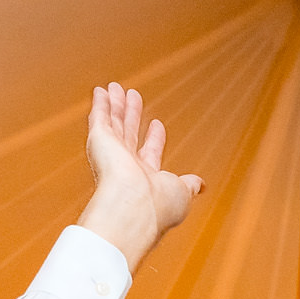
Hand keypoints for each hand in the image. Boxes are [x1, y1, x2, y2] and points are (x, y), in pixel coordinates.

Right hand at [76, 82, 203, 271]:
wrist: (133, 210)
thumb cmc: (157, 208)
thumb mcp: (182, 192)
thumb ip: (189, 184)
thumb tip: (200, 185)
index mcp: (146, 180)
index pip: (150, 154)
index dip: (155, 139)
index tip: (158, 124)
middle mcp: (126, 167)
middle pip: (130, 134)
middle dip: (132, 116)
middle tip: (133, 98)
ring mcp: (112, 154)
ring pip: (114, 123)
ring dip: (115, 105)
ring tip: (116, 87)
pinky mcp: (99, 141)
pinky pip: (99, 118)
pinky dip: (100, 104)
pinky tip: (100, 91)